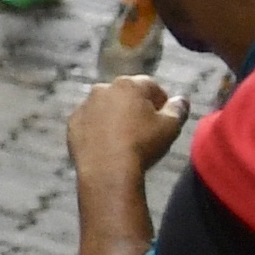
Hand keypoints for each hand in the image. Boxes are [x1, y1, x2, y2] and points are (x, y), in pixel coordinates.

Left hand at [67, 76, 187, 177]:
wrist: (108, 168)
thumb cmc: (143, 144)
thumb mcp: (170, 127)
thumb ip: (177, 109)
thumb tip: (181, 99)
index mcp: (127, 85)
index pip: (150, 85)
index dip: (160, 100)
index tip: (165, 116)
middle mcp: (102, 88)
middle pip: (125, 94)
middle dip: (136, 106)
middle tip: (146, 128)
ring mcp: (84, 105)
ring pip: (105, 107)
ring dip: (115, 116)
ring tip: (126, 138)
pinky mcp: (73, 123)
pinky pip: (90, 122)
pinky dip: (98, 129)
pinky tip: (108, 145)